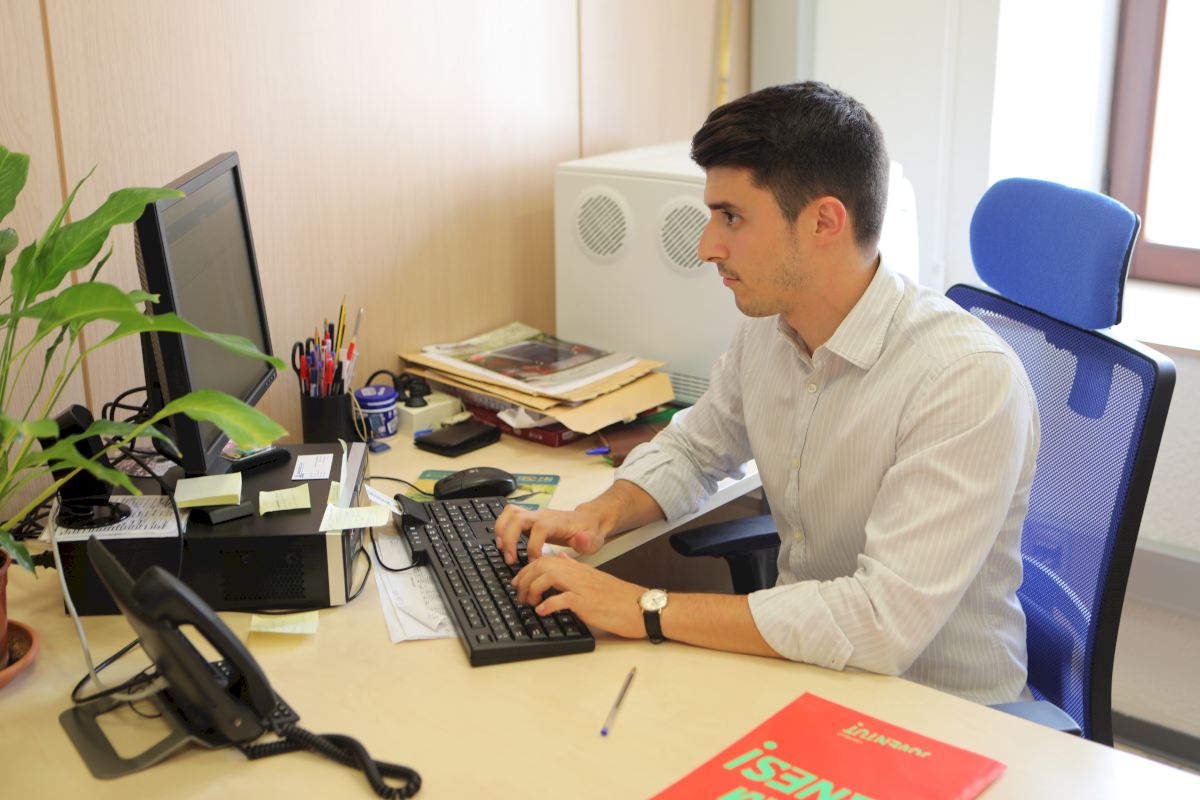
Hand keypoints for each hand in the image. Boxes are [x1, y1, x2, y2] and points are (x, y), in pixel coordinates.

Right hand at [494, 504, 608, 563]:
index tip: (535, 562)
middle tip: (510, 559)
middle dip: (510, 539)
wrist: (589, 520)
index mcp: (557, 522)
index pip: (539, 529)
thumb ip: (587, 541)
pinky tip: (502, 542)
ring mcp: (535, 515)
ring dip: (501, 531)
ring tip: (501, 550)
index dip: (534, 546)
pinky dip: (502, 526)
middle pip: (519, 518)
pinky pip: (510, 515)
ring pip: (510, 514)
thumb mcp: (594, 540)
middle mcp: (543, 515)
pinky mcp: (530, 518)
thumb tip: (580, 539)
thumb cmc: (589, 532)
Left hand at [512, 554, 645, 638]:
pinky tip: (542, 611)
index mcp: (579, 569)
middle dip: (525, 578)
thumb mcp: (595, 578)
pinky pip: (562, 599)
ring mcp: (583, 587)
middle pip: (543, 565)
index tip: (519, 582)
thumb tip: (560, 557)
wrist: (642, 607)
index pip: (546, 560)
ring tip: (530, 603)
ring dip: (533, 589)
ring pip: (548, 576)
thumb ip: (575, 567)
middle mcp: (579, 574)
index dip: (527, 570)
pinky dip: (547, 605)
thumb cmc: (620, 597)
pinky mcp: (587, 603)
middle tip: (520, 595)